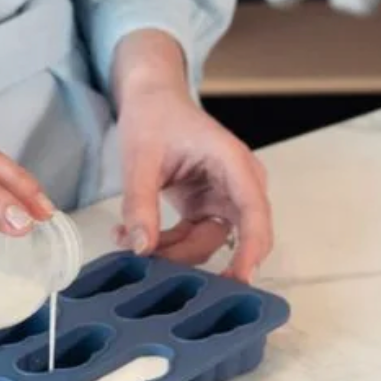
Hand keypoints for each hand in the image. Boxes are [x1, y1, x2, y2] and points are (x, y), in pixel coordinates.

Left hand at [114, 83, 272, 280]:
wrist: (152, 100)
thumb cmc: (154, 117)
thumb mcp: (140, 157)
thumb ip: (140, 203)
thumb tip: (140, 248)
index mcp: (234, 163)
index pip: (254, 213)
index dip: (251, 250)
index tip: (238, 281)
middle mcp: (239, 184)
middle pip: (234, 236)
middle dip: (191, 253)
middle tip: (151, 261)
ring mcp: (225, 198)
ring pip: (209, 242)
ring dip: (171, 250)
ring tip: (125, 239)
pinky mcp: (207, 207)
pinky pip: (194, 237)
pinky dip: (166, 243)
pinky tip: (131, 236)